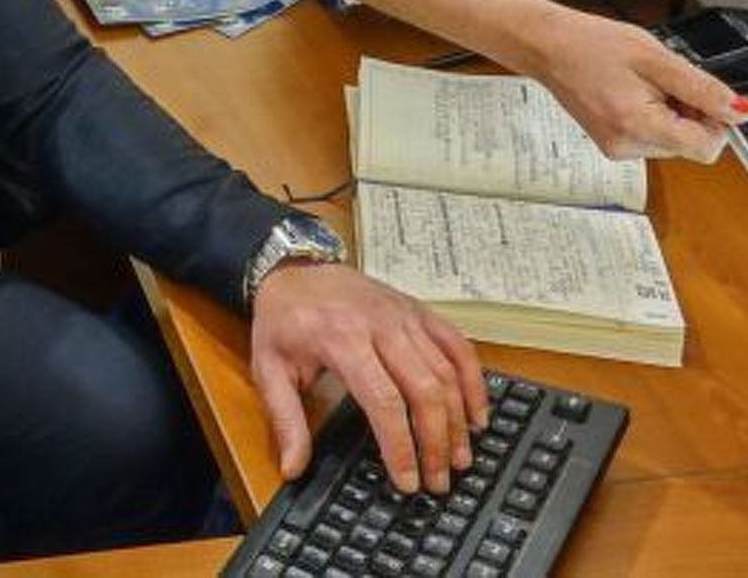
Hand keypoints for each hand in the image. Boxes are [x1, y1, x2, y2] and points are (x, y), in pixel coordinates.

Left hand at [249, 261, 487, 493]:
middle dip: (436, 441)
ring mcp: (405, 315)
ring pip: (446, 371)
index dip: (400, 445)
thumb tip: (293, 468)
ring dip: (458, 419)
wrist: (295, 268)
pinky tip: (478, 413)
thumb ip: (285, 420)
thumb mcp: (269, 368)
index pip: (383, 400)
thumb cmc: (283, 320)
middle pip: (424, 389)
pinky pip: (458, 345)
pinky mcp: (419, 310)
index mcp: (341, 338)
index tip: (407, 480)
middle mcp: (380, 324)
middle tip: (438, 480)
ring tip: (460, 458)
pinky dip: (474, 380)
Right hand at [521, 7, 747, 161]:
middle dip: (691, 114)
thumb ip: (702, 88)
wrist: (548, 46)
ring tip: (644, 84)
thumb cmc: (592, 45)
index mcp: (638, 126)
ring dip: (673, 114)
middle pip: (691, 146)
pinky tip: (633, 92)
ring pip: (674, 142)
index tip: (702, 94)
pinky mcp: (613, 145)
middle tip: (665, 81)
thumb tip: (741, 112)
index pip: (706, 147)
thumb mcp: (656, 57)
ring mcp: (618, 149)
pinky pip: (653, 138)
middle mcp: (627, 147)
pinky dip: (654, 116)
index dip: (715, 119)